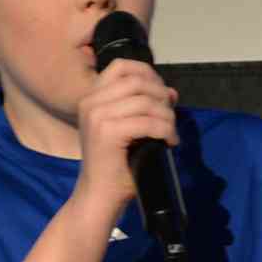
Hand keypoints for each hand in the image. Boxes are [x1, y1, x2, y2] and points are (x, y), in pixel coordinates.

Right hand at [72, 57, 177, 224]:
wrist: (100, 194)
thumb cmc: (116, 164)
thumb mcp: (131, 128)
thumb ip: (146, 106)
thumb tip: (171, 91)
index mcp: (91, 97)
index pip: (122, 67)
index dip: (148, 74)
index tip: (162, 94)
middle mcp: (90, 102)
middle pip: (138, 81)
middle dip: (161, 97)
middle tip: (170, 117)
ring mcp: (97, 116)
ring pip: (146, 102)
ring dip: (167, 116)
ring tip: (170, 133)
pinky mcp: (108, 132)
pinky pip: (149, 122)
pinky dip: (166, 131)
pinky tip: (169, 143)